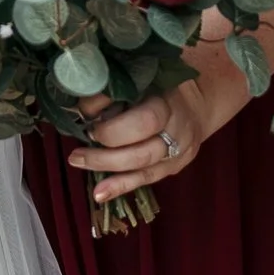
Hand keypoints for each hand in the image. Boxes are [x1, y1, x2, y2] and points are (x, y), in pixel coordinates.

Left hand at [65, 54, 251, 202]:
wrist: (196, 104)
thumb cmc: (161, 86)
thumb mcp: (143, 79)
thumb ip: (117, 91)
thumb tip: (82, 108)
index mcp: (170, 104)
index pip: (146, 120)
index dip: (116, 127)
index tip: (88, 119)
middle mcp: (177, 131)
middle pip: (144, 150)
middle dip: (107, 152)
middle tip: (79, 147)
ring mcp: (177, 153)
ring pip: (143, 167)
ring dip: (107, 168)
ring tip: (77, 161)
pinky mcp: (171, 169)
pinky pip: (145, 180)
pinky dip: (120, 187)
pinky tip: (99, 194)